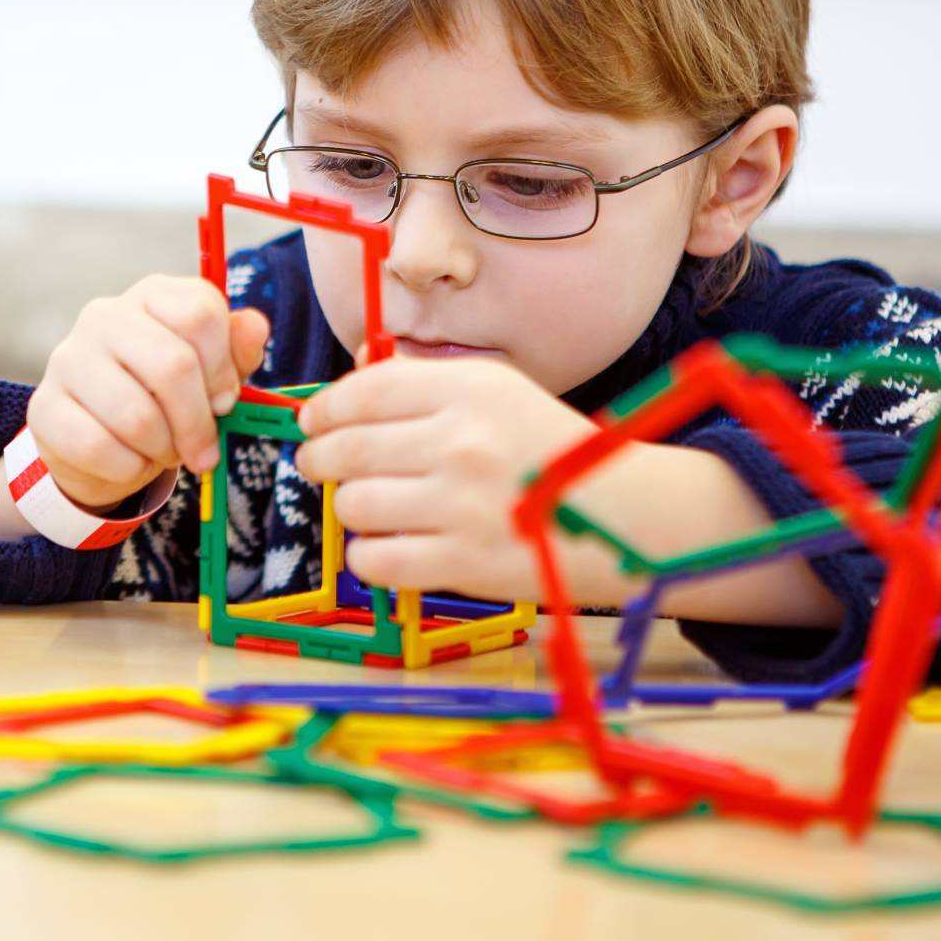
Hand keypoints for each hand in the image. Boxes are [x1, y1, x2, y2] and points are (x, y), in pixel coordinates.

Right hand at [28, 275, 269, 509]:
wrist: (99, 442)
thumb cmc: (163, 399)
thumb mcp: (209, 373)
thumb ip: (237, 350)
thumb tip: (254, 327)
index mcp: (152, 296)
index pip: (200, 313)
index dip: (223, 369)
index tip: (225, 402)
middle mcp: (104, 315)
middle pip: (172, 365)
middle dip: (198, 422)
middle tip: (202, 450)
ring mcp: (68, 358)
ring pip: (136, 415)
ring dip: (163, 449)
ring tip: (165, 453)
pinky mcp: (44, 407)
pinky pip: (100, 448)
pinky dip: (129, 468)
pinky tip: (132, 461)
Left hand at [294, 357, 595, 601]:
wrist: (627, 515)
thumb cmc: (552, 452)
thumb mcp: (499, 392)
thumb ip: (424, 384)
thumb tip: (351, 378)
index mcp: (470, 389)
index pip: (367, 390)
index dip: (326, 408)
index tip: (313, 422)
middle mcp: (462, 442)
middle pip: (349, 448)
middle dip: (319, 457)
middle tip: (318, 463)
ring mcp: (461, 504)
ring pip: (355, 504)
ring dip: (349, 507)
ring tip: (367, 505)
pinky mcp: (464, 562)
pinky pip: (377, 560)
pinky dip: (369, 556)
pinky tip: (386, 546)